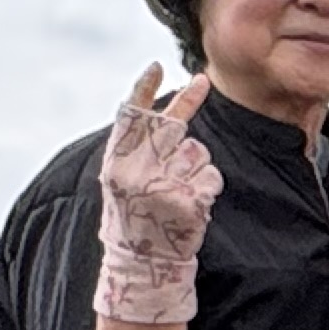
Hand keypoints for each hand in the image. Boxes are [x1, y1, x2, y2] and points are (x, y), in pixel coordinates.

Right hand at [94, 67, 223, 322]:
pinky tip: (191, 208)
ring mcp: (161, 185)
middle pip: (175, 129)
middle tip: (169, 169)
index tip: (157, 66)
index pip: (129, 114)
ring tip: (176, 197)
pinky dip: (208, 189)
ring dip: (196, 170)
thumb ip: (139, 147)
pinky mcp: (187, 201)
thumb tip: (170, 117)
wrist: (142, 262)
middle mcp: (135, 169)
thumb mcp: (121, 179)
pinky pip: (212, 177)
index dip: (143, 88)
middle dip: (181, 142)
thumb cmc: (134, 216)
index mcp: (116, 160)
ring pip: (198, 152)